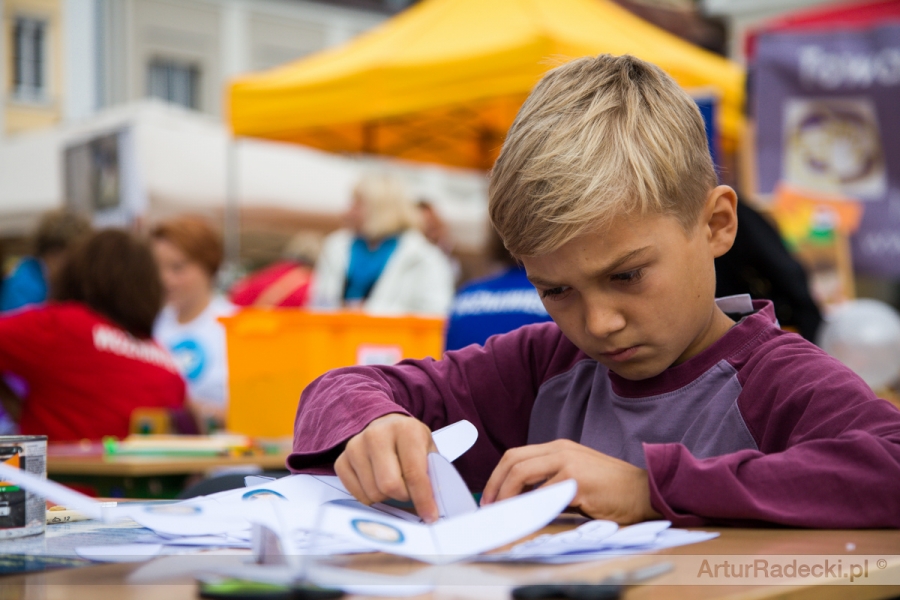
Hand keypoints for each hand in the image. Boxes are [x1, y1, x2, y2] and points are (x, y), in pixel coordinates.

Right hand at [334, 413, 439, 522]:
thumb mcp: (429, 451)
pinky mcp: (342, 459)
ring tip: (393, 484)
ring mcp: (356, 446)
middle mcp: (377, 434)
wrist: (386, 427)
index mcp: (405, 430)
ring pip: (373, 492)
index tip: (430, 516)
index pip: (413, 473)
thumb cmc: (410, 443)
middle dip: (403, 497)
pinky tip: (377, 483)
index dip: (423, 499)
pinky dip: (370, 497)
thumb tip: (431, 510)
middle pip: (389, 485)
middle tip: (408, 494)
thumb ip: (432, 476)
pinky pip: (356, 494)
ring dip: (387, 497)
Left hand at [480, 439, 660, 524]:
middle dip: (494, 485)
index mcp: (558, 447)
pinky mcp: (578, 481)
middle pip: (513, 461)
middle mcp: (561, 450)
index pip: (516, 456)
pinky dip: (528, 507)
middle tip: (489, 507)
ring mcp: (569, 462)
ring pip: (522, 474)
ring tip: (502, 514)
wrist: (646, 492)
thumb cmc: (612, 490)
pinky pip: (543, 494)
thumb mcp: (575, 477)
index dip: (497, 477)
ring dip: (506, 496)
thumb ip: (548, 482)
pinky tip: (524, 518)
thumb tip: (519, 500)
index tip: (490, 497)